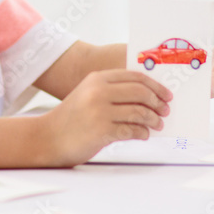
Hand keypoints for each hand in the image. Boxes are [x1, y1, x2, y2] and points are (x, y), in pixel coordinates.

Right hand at [38, 69, 171, 166]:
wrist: (47, 137)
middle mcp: (99, 91)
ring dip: (153, 119)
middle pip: (140, 92)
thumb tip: (148, 96)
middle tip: (165, 110)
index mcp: (97, 78)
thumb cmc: (71, 118)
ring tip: (157, 124)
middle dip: (157, 101)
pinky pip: (131, 130)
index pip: (135, 76)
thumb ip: (112, 91)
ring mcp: (100, 111)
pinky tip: (143, 135)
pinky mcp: (101, 131)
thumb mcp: (88, 94)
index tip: (165, 94)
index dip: (155, 85)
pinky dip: (142, 133)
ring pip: (139, 112)